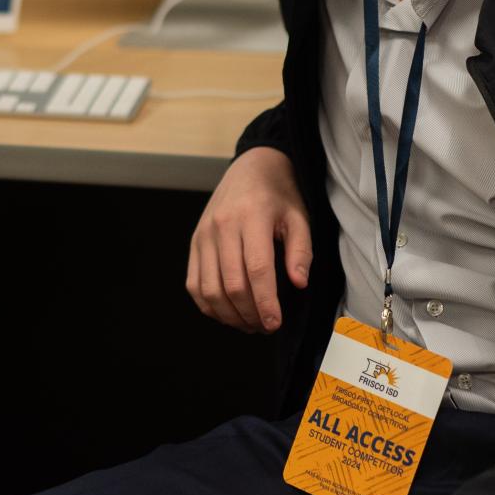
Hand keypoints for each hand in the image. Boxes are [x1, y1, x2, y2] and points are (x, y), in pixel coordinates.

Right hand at [187, 146, 310, 331]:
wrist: (251, 168)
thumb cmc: (279, 195)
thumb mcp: (299, 217)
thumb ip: (301, 250)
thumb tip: (299, 283)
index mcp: (251, 216)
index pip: (257, 270)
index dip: (265, 302)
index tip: (275, 323)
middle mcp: (222, 225)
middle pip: (231, 284)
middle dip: (250, 314)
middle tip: (265, 326)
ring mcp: (203, 234)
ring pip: (209, 288)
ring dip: (228, 314)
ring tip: (248, 323)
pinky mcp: (194, 242)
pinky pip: (193, 283)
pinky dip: (208, 305)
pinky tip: (227, 312)